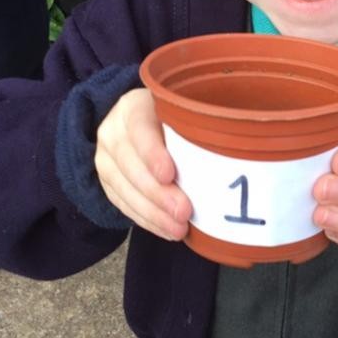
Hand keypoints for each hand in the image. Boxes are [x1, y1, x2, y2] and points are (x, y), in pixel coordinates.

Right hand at [95, 87, 191, 240]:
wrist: (140, 125)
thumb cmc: (174, 120)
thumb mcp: (183, 113)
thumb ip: (197, 125)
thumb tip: (232, 145)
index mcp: (134, 107)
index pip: (139, 128)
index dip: (152, 153)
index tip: (170, 175)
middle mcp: (113, 130)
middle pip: (130, 164)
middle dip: (157, 193)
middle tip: (184, 212)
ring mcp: (105, 158)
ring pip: (123, 188)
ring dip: (152, 213)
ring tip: (178, 228)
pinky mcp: (106, 181)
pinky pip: (122, 204)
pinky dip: (146, 220)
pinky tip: (166, 230)